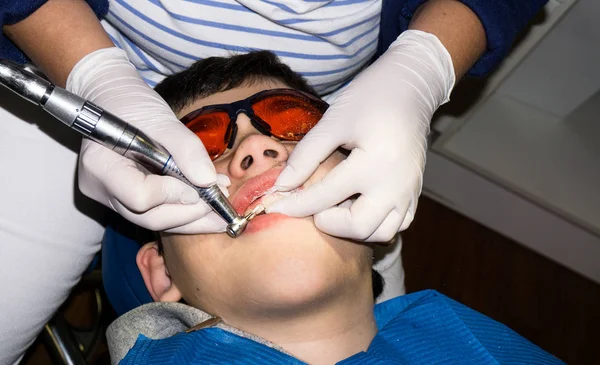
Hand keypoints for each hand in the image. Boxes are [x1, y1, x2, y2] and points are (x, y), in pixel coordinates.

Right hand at [67, 48, 225, 232]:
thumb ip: (185, 149)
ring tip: (221, 204)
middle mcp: (102, 189)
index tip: (201, 185)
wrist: (111, 98)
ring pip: (155, 220)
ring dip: (192, 216)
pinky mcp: (126, 199)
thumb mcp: (161, 119)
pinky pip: (156, 211)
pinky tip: (207, 200)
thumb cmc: (130, 103)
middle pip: (149, 217)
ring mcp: (112, 197)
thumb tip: (208, 180)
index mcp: (102, 167)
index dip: (173, 194)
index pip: (139, 197)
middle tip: (223, 203)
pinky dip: (183, 208)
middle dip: (191, 214)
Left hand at [267, 30, 454, 240]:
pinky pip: (397, 225)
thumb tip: (280, 186)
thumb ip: (306, 156)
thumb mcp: (333, 121)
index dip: (295, 204)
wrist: (410, 88)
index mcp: (375, 163)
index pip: (326, 196)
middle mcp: (396, 184)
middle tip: (312, 206)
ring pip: (382, 233)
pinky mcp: (414, 193)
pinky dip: (375, 225)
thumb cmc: (370, 98)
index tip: (273, 206)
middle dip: (328, 223)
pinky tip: (356, 206)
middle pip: (358, 227)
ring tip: (336, 205)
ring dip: (353, 227)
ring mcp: (409, 192)